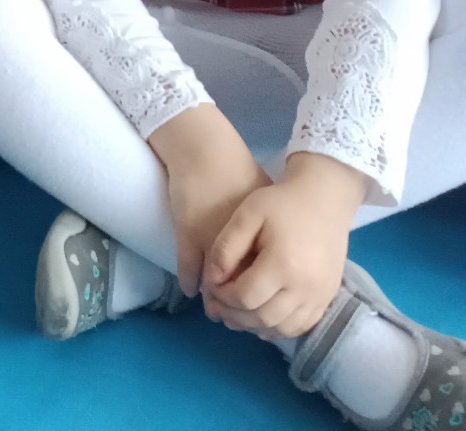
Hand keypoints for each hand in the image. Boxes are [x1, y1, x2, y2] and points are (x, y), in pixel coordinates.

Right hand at [149, 106, 269, 297]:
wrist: (208, 153)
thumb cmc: (238, 178)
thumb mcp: (260, 213)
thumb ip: (269, 240)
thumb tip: (281, 269)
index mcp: (264, 241)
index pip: (266, 282)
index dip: (263, 301)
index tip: (260, 311)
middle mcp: (243, 246)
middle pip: (244, 290)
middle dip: (240, 309)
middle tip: (236, 318)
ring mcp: (214, 242)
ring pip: (216, 287)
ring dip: (216, 302)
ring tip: (217, 309)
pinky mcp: (190, 235)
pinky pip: (190, 273)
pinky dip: (192, 285)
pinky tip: (193, 291)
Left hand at [201, 154, 367, 338]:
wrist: (324, 199)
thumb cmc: (281, 202)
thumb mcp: (247, 214)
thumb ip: (226, 247)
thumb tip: (212, 279)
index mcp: (283, 265)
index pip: (245, 297)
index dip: (222, 297)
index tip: (210, 287)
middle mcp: (305, 287)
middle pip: (263, 317)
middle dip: (234, 316)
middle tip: (216, 307)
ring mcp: (320, 295)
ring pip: (282, 327)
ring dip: (255, 325)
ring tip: (235, 313)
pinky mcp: (328, 297)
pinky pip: (302, 325)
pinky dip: (279, 327)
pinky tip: (261, 318)